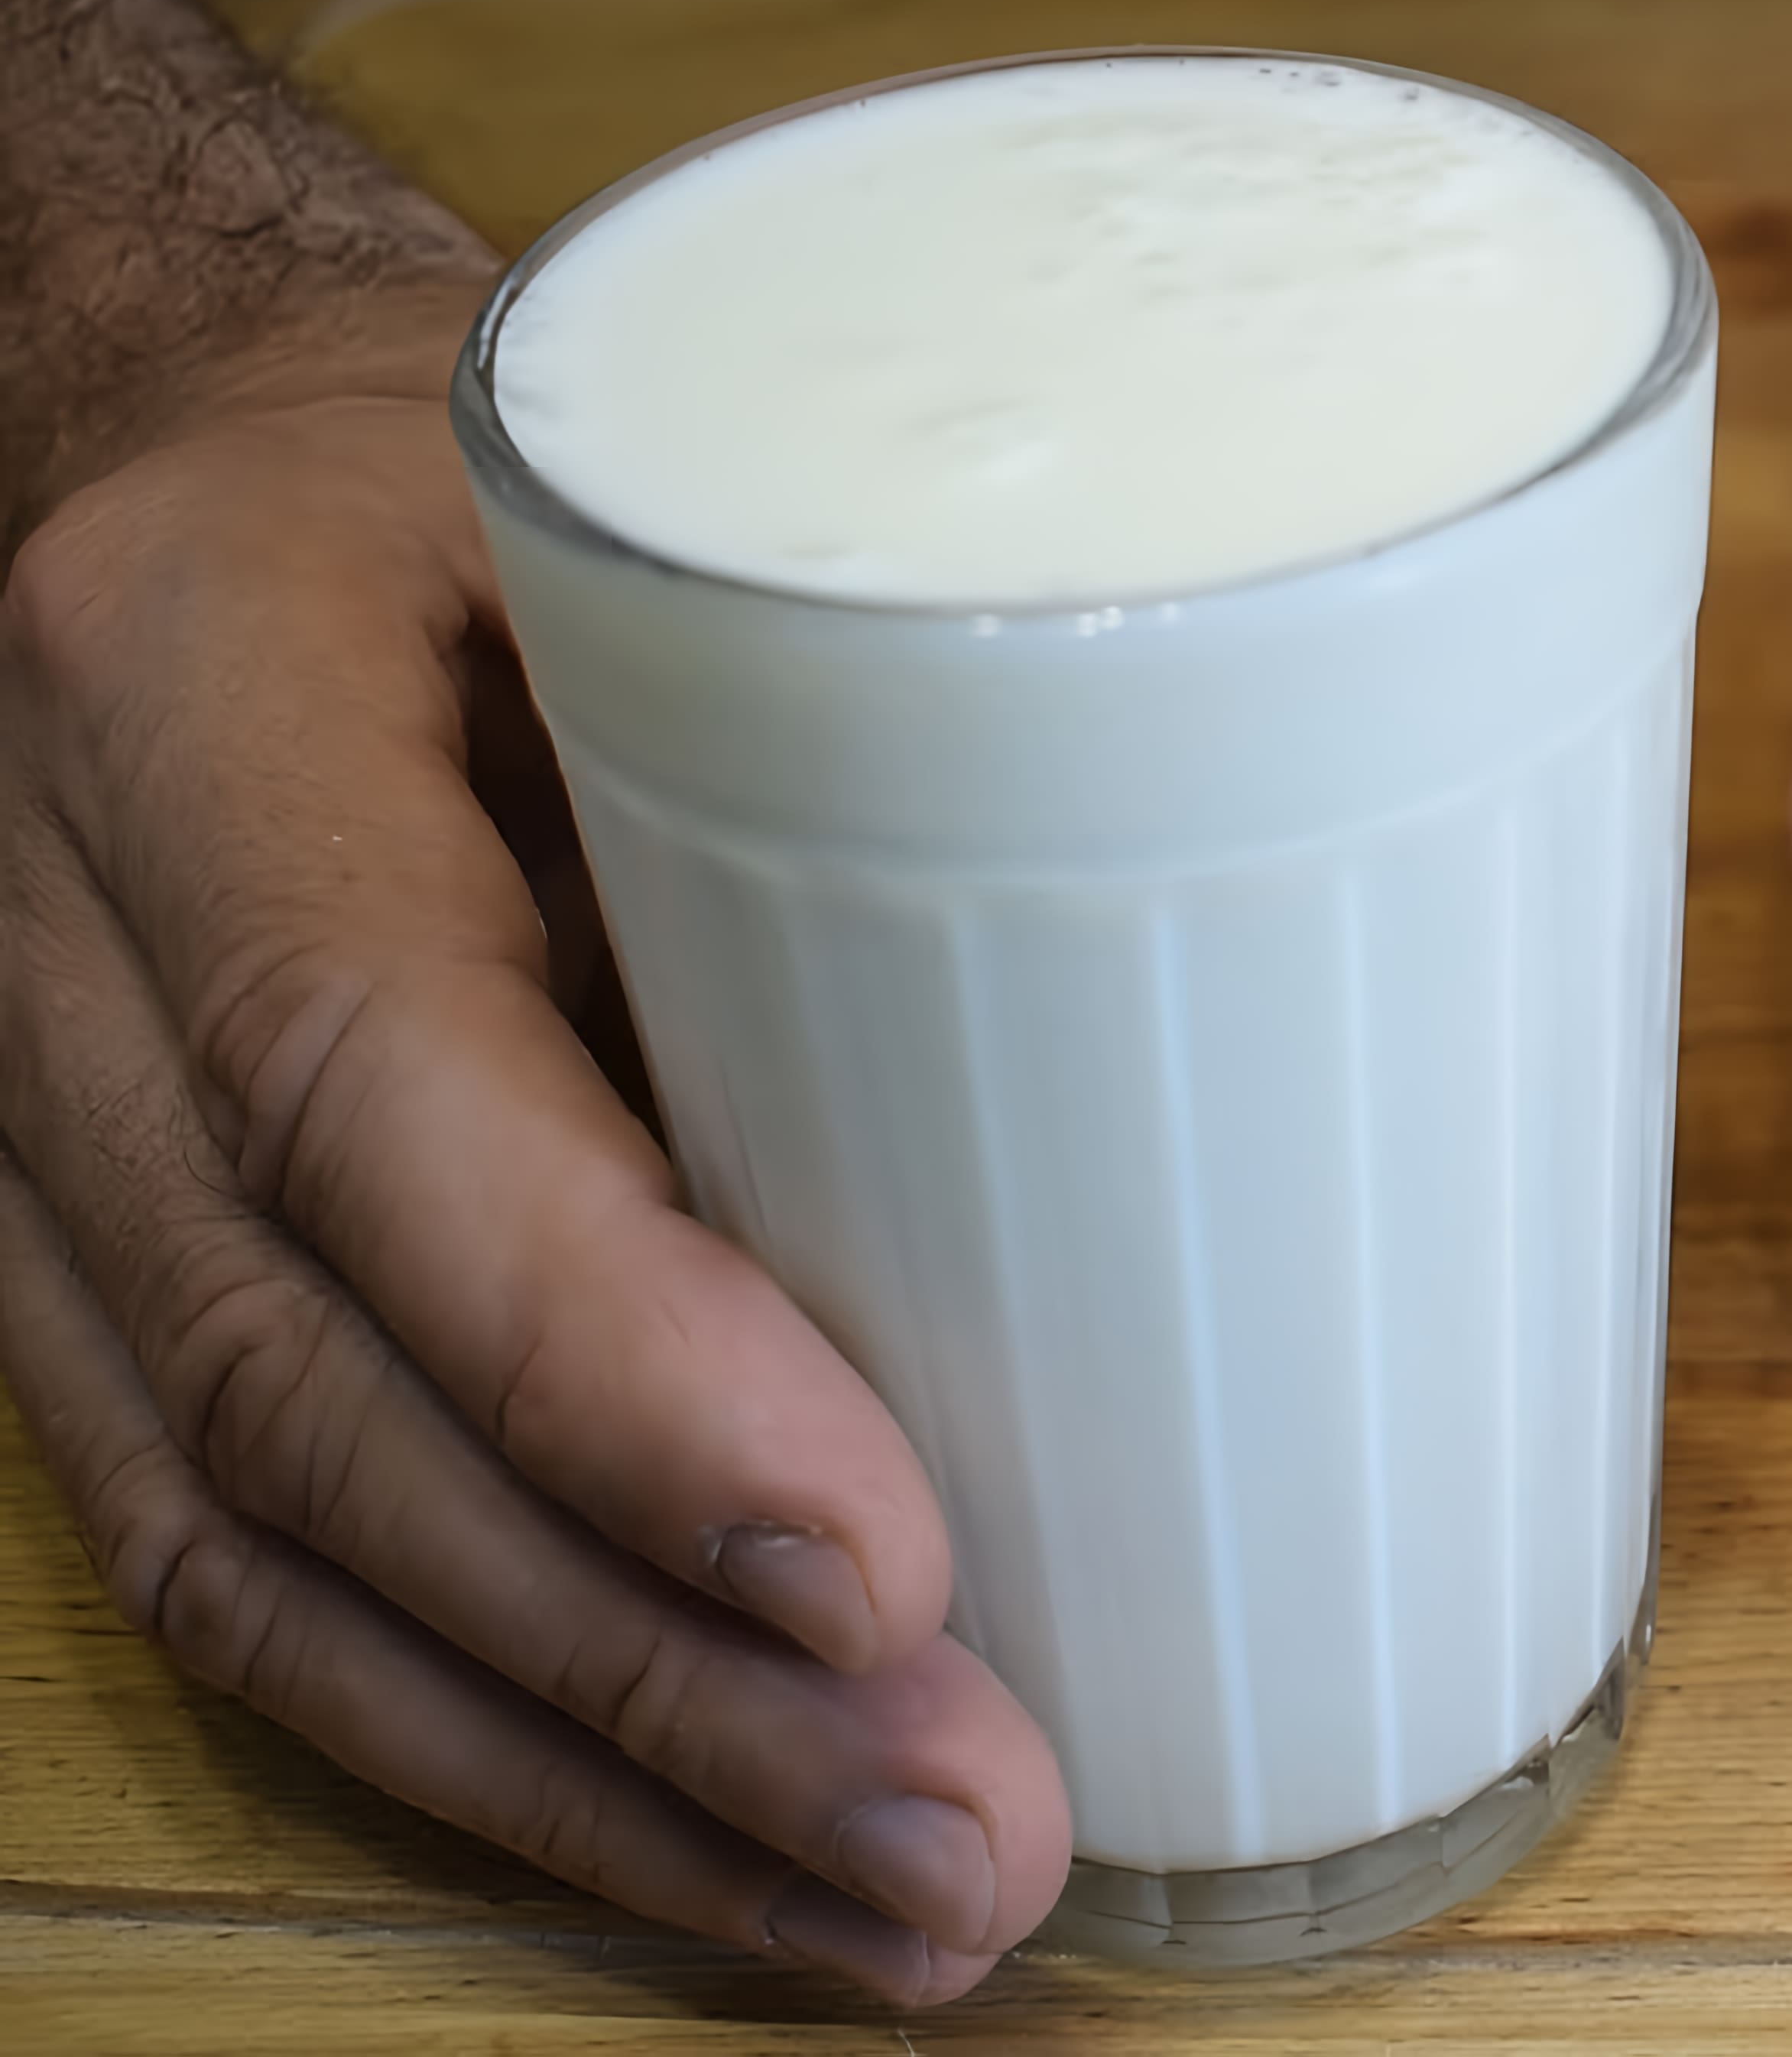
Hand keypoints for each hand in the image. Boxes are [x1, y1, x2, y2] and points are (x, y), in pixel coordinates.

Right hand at [0, 317, 1069, 2001]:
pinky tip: (707, 1850)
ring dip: (597, 1773)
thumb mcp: (649, 545)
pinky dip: (485, 1740)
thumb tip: (1129, 1144)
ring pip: (265, 1542)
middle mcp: (49, 940)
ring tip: (898, 1914)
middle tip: (968, 1837)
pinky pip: (240, 1564)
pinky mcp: (76, 1274)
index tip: (883, 1562)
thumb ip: (814, 801)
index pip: (357, 1065)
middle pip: (315, 1384)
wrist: (165, 434)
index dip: (611, 1352)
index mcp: (196, 687)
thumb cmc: (490, 483)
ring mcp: (20, 1140)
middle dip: (658, 1664)